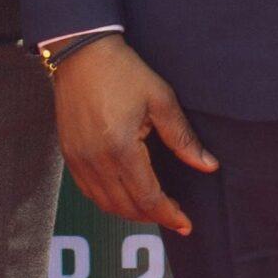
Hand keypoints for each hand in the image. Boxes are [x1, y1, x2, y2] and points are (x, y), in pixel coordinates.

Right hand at [51, 35, 216, 237]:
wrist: (82, 53)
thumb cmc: (124, 72)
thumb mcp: (161, 100)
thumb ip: (183, 138)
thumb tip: (208, 166)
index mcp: (121, 148)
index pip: (147, 197)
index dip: (168, 214)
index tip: (186, 224)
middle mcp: (95, 161)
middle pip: (125, 206)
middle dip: (152, 216)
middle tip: (175, 217)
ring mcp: (78, 160)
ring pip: (105, 203)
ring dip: (130, 212)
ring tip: (154, 209)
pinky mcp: (69, 154)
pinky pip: (89, 191)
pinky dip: (109, 200)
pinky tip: (126, 195)